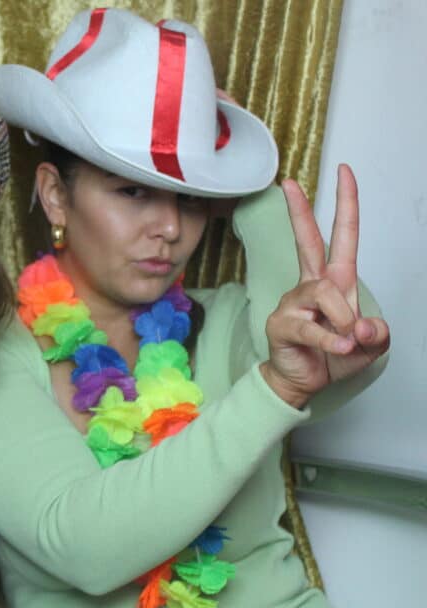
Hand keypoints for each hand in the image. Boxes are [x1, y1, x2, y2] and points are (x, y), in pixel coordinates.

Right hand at [261, 164, 389, 407]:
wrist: (303, 382)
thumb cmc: (333, 357)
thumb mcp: (371, 345)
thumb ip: (377, 333)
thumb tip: (361, 325)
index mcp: (336, 282)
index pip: (342, 236)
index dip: (345, 204)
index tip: (343, 173)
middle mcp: (311, 286)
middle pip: (307, 241)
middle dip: (299, 211)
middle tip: (289, 184)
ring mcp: (293, 303)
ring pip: (325, 293)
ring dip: (343, 318)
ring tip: (346, 340)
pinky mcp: (281, 324)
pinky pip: (313, 326)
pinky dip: (331, 339)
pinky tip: (339, 347)